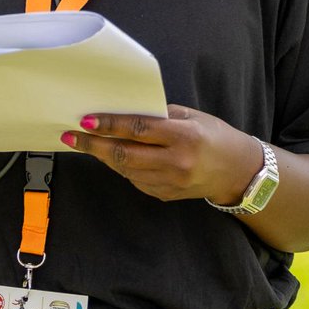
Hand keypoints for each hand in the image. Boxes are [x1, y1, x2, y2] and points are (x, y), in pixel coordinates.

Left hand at [60, 104, 262, 204]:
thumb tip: (121, 113)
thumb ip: (158, 116)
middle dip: (93, 145)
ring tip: (85, 142)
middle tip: (71, 136)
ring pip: (125, 170)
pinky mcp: (164, 195)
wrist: (238, 171)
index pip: (138, 130)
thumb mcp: (190, 116)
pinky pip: (134, 179)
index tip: (85, 120)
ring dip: (102, 156)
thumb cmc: (213, 135)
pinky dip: (120, 167)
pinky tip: (111, 155)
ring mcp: (170, 183)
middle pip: (124, 155)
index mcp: (184, 137)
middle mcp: (176, 163)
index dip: (109, 125)